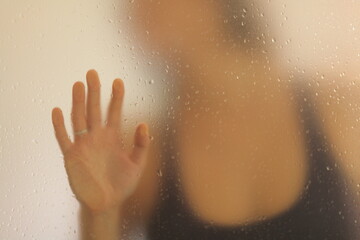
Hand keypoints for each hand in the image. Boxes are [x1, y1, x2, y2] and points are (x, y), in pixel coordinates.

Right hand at [51, 69, 149, 212]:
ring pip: (79, 119)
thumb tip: (145, 124)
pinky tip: (57, 110)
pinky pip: (64, 138)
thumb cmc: (122, 185)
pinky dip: (59, 125)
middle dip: (94, 91)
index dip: (116, 96)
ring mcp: (84, 145)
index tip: (118, 81)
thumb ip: (142, 145)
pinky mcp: (72, 156)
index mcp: (113, 137)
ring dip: (78, 102)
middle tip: (92, 73)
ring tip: (78, 85)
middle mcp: (97, 137)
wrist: (107, 204)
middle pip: (94, 110)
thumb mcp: (137, 164)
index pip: (114, 112)